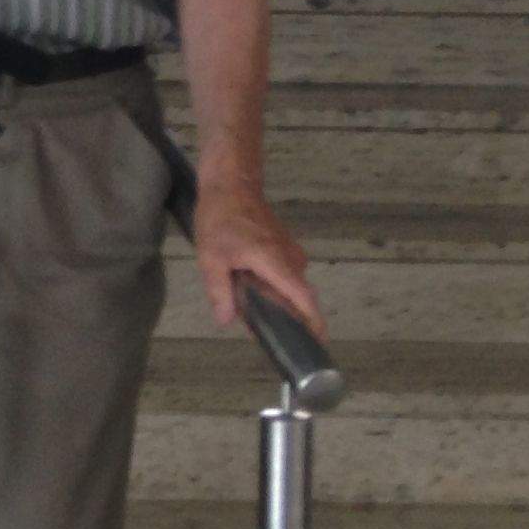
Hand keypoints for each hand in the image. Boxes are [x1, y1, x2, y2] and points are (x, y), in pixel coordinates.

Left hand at [194, 177, 324, 338]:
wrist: (231, 185)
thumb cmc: (221, 218)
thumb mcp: (211, 257)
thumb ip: (220, 291)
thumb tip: (226, 320)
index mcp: (276, 262)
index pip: (303, 298)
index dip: (312, 322)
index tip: (316, 343)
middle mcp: (291, 259)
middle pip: (295, 297)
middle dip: (282, 315)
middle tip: (258, 327)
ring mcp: (290, 252)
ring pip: (287, 286)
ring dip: (272, 298)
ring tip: (244, 301)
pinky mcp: (284, 247)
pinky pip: (283, 274)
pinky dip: (270, 284)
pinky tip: (246, 284)